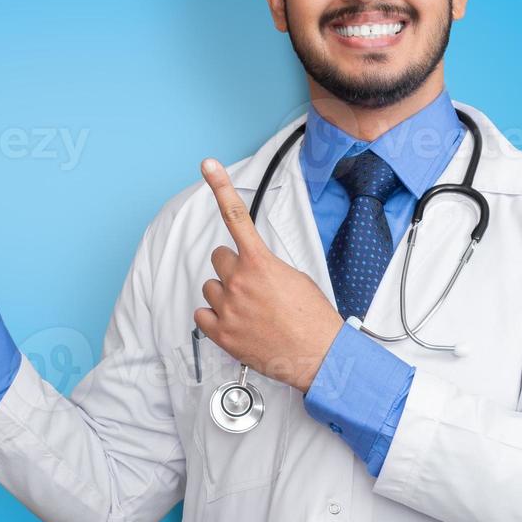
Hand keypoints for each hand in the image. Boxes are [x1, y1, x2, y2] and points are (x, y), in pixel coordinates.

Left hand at [193, 157, 342, 391]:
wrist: (318, 356)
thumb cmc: (313, 318)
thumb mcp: (295, 278)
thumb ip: (266, 266)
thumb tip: (252, 267)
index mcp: (259, 263)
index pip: (235, 217)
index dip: (220, 186)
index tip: (208, 165)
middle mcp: (238, 282)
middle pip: (218, 259)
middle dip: (231, 268)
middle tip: (251, 284)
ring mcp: (227, 308)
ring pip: (210, 287)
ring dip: (224, 294)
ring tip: (248, 309)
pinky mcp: (221, 334)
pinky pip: (202, 314)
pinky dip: (215, 318)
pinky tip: (235, 323)